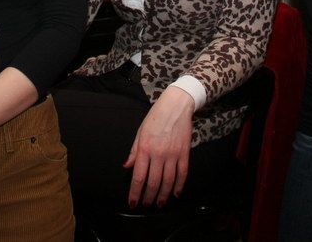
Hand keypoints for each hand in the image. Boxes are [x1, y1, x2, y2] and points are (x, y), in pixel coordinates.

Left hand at [123, 86, 194, 207]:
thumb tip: (127, 167)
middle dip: (148, 197)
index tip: (133, 202)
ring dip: (163, 195)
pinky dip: (179, 186)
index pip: (138, 177)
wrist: (176, 105)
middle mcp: (158, 154)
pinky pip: (182, 174)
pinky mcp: (184, 153)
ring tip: (159, 204)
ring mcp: (173, 154)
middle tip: (146, 205)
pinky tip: (176, 194)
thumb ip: (134, 151)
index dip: (135, 193)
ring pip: (168, 182)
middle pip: (153, 182)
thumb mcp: (140, 132)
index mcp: (144, 148)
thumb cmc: (155, 117)